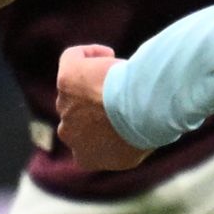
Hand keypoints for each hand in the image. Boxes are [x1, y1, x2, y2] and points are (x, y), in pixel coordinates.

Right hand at [53, 42, 144, 170]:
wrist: (140, 111)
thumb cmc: (148, 129)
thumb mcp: (140, 146)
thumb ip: (129, 142)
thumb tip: (139, 130)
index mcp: (87, 158)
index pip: (88, 145)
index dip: (105, 131)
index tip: (124, 119)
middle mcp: (70, 134)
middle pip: (79, 116)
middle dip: (99, 106)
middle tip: (126, 94)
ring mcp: (65, 104)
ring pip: (78, 90)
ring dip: (97, 81)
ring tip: (123, 74)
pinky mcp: (67, 78)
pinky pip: (72, 59)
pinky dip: (88, 55)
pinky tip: (110, 55)